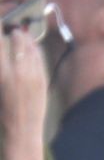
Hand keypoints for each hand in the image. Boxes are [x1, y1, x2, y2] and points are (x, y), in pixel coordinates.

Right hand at [0, 25, 47, 140]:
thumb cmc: (2, 112)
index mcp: (3, 74)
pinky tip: (28, 48)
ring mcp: (34, 75)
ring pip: (31, 45)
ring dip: (23, 38)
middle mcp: (19, 72)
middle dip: (12, 32)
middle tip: (8, 31)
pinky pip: (39, 56)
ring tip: (18, 36)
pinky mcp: (43, 79)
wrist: (22, 132)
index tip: (0, 27)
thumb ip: (0, 65)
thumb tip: (1, 48)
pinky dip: (33, 48)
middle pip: (17, 38)